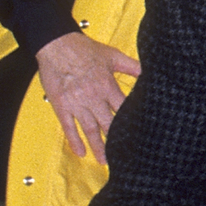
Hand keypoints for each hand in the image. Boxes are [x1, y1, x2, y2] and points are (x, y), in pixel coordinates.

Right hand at [33, 30, 138, 162]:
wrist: (57, 45)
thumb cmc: (84, 49)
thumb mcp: (112, 55)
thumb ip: (131, 66)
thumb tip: (148, 72)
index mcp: (107, 85)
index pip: (123, 108)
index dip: (131, 121)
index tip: (138, 133)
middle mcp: (93, 97)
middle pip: (108, 124)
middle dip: (116, 139)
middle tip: (124, 154)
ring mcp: (76, 103)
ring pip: (89, 129)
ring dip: (97, 146)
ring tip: (104, 160)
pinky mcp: (61, 106)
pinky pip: (68, 127)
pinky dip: (74, 141)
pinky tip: (80, 152)